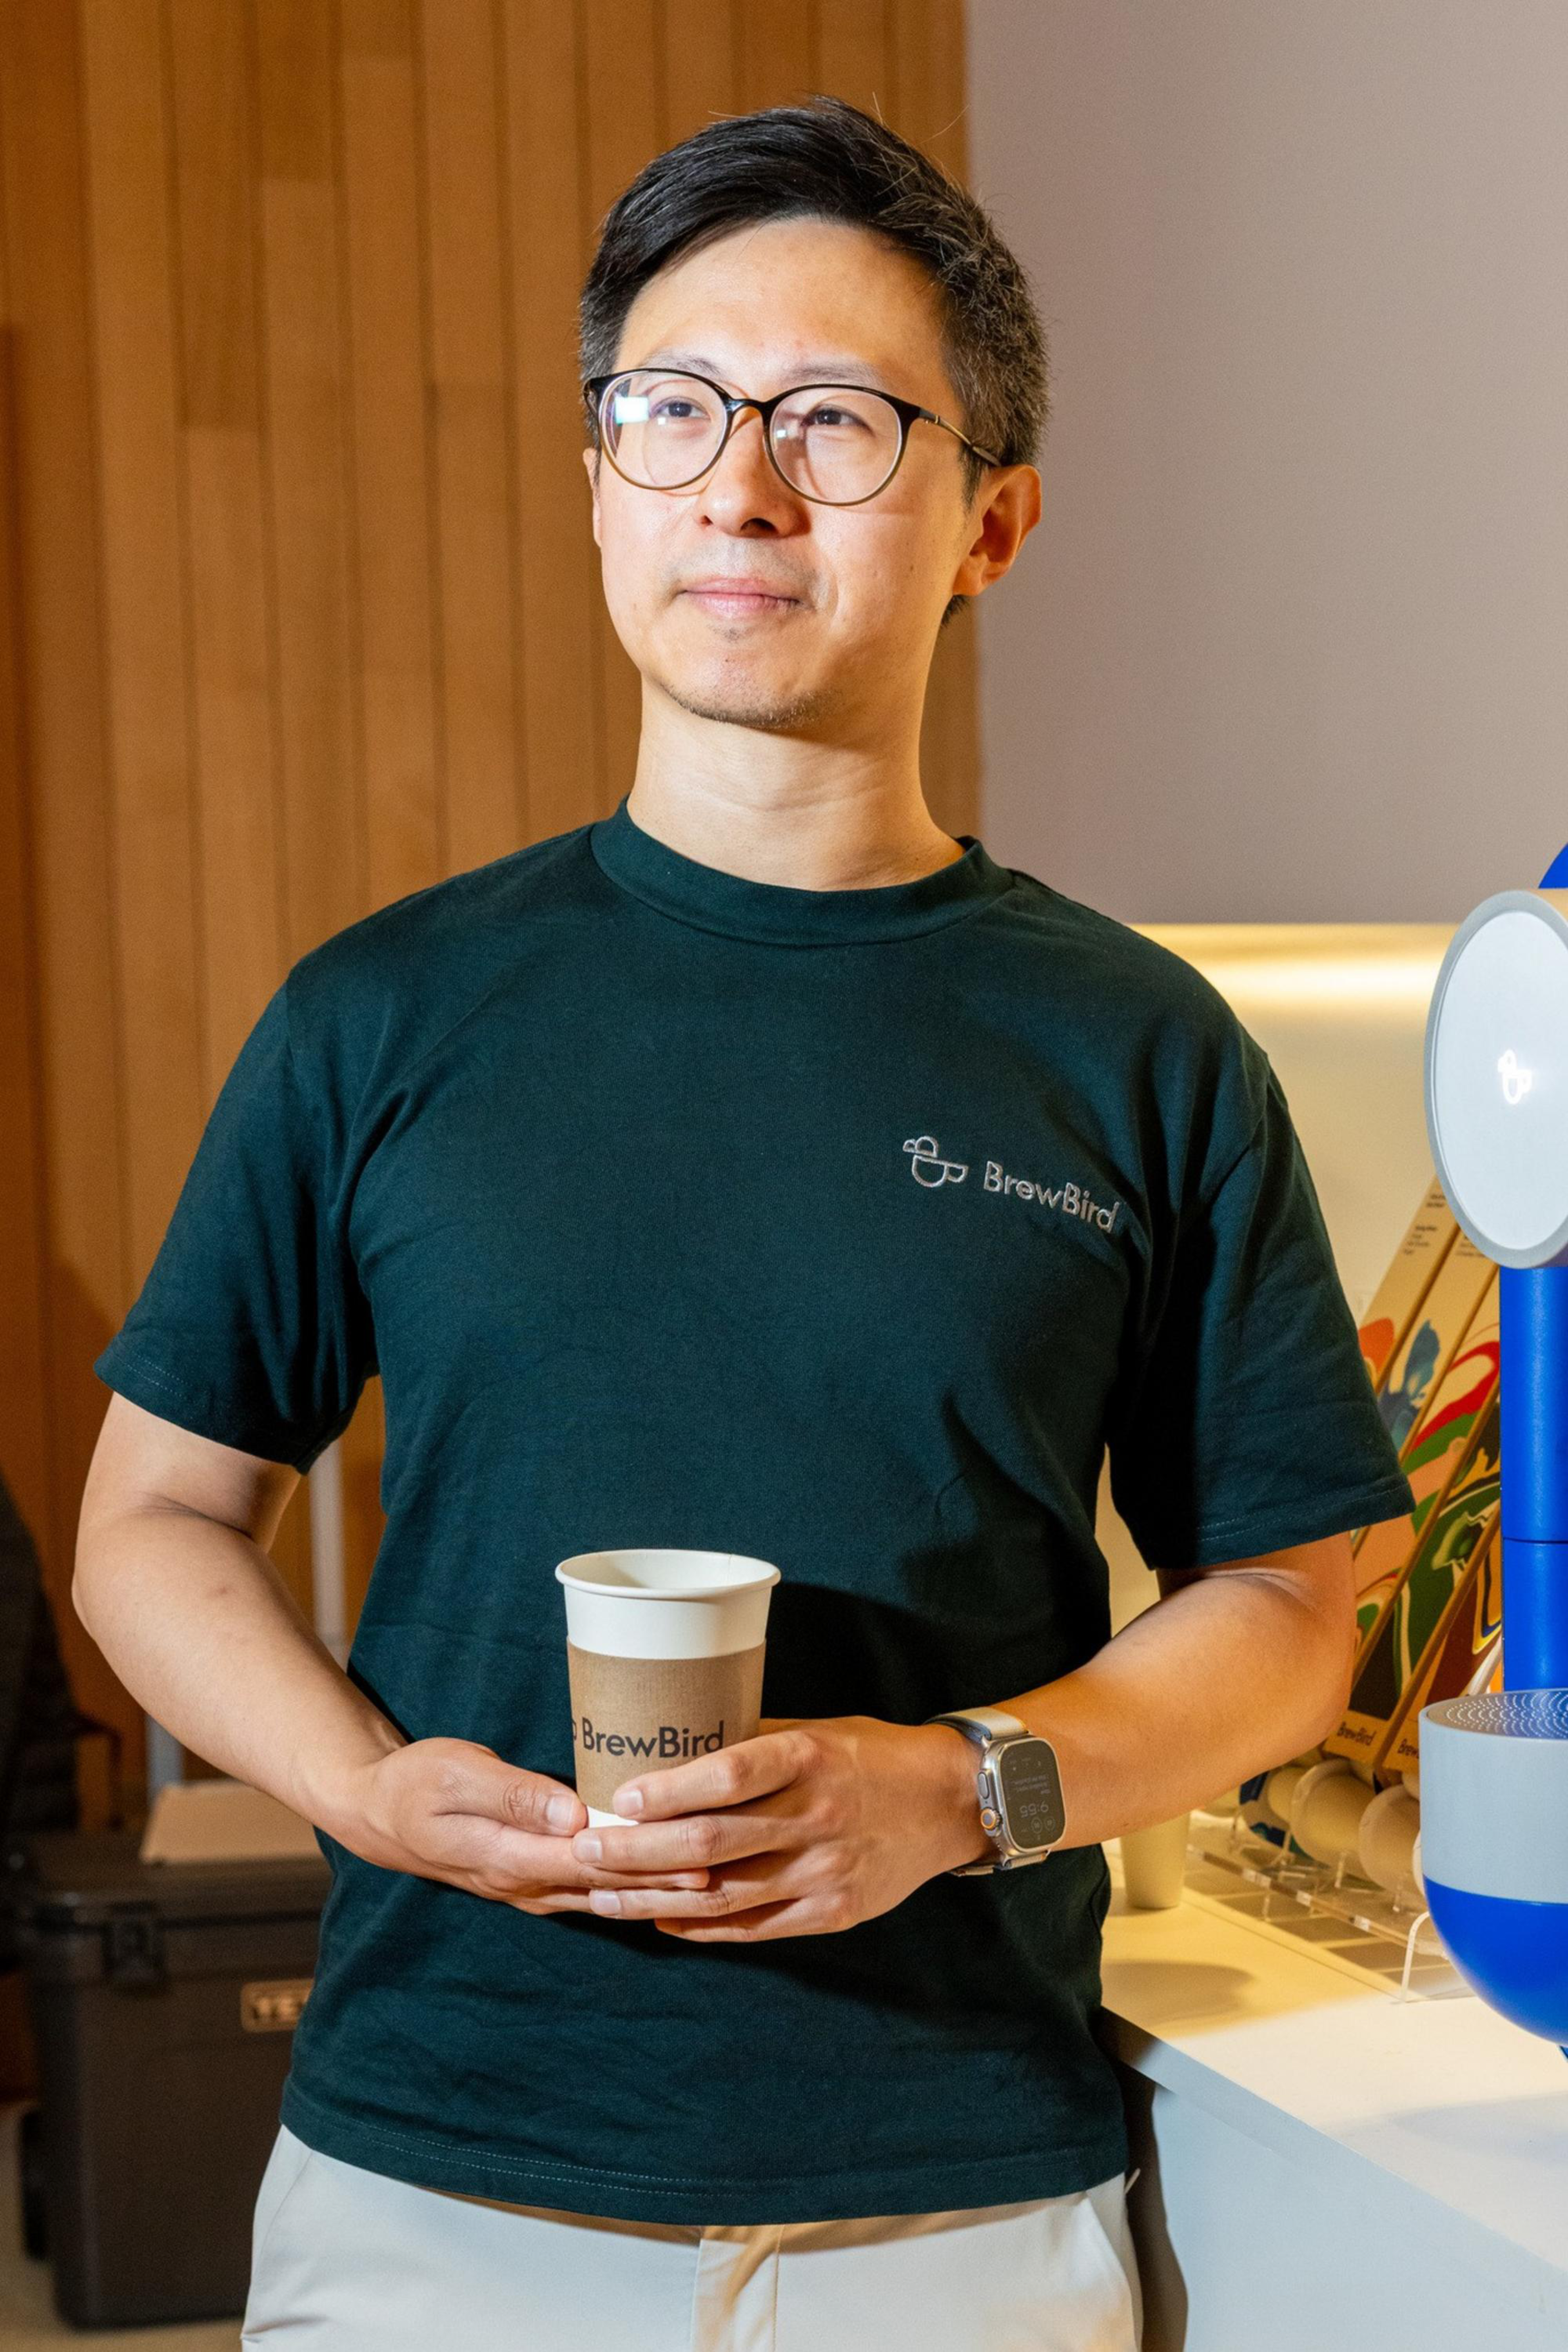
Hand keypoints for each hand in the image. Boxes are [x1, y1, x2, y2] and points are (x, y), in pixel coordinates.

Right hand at [318, 1738, 713, 1914]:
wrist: (380, 1812)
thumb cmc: (419, 1782)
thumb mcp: (457, 1775)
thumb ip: (513, 1794)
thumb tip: (570, 1811)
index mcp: (509, 1857)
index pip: (592, 1865)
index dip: (646, 1864)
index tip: (697, 1856)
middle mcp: (526, 1884)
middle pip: (608, 1890)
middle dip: (667, 1886)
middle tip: (727, 1876)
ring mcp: (531, 1888)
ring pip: (604, 1897)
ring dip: (655, 1895)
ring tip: (713, 1888)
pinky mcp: (535, 1878)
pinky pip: (590, 1891)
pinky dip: (630, 1890)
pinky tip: (663, 1883)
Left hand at [565, 1716, 991, 1940]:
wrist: (949, 1801)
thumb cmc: (870, 1755)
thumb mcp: (817, 1730)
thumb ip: (753, 1744)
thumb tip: (673, 1749)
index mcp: (810, 1760)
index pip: (729, 1777)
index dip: (670, 1791)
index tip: (620, 1797)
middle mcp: (817, 1818)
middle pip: (712, 1844)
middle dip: (638, 1852)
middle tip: (585, 1850)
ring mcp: (825, 1872)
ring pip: (723, 1895)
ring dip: (653, 1899)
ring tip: (601, 1895)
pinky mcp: (833, 1912)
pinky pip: (754, 1928)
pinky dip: (702, 1928)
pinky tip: (661, 1920)